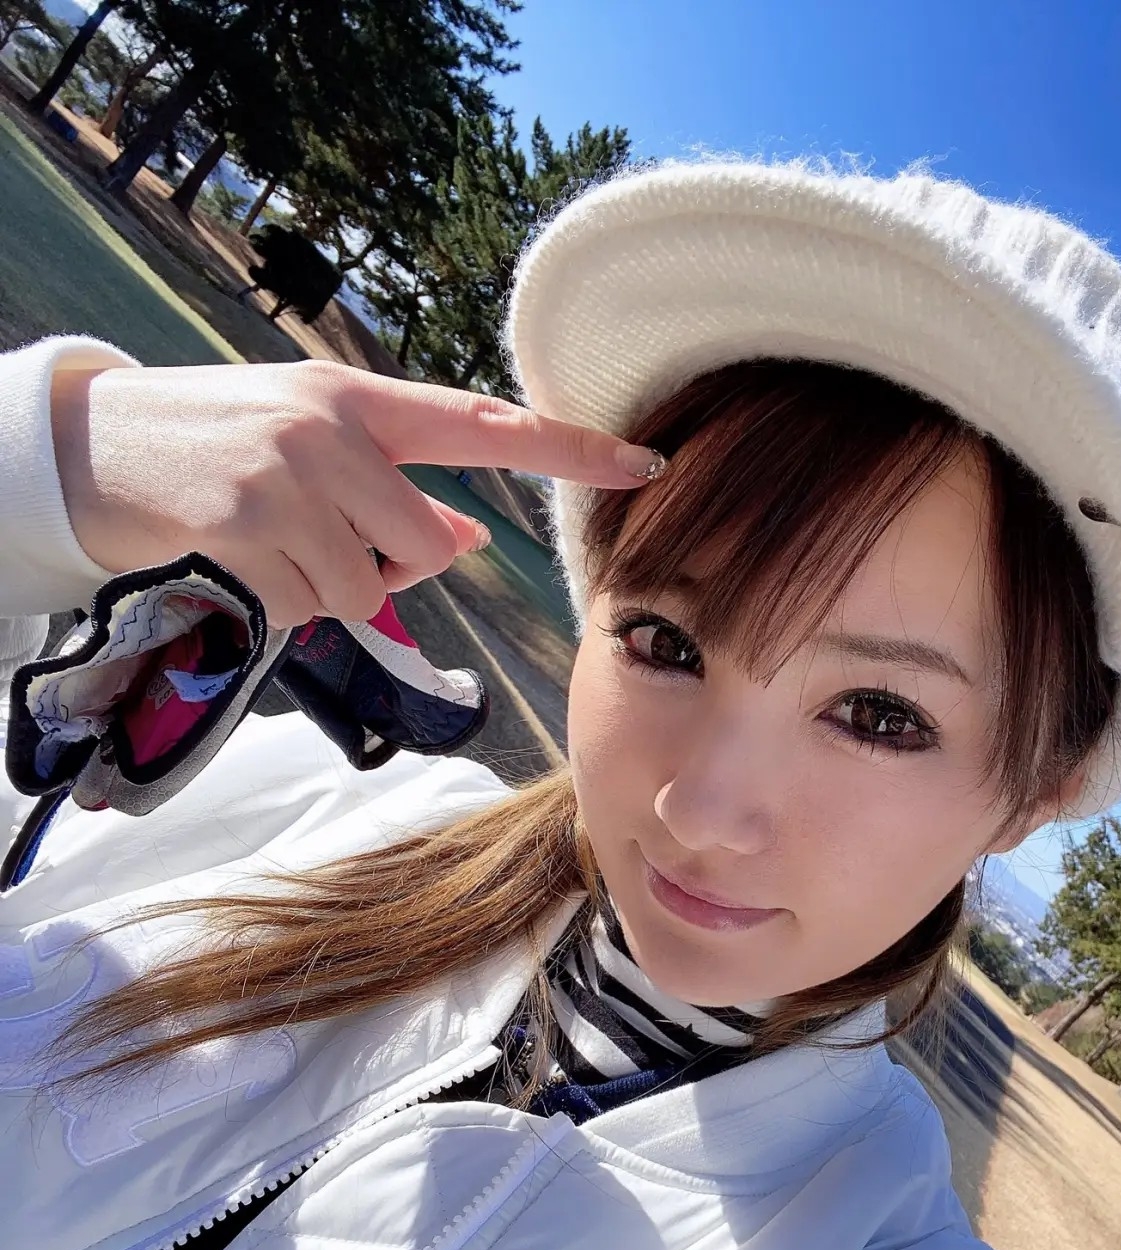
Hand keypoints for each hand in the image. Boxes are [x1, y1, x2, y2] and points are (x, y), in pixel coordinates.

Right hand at [49, 358, 665, 629]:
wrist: (102, 444)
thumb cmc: (224, 442)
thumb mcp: (315, 441)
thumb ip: (394, 484)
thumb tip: (469, 541)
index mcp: (362, 398)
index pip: (485, 424)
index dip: (569, 447)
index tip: (644, 461)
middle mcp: (334, 428)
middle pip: (424, 547)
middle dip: (391, 569)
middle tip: (327, 542)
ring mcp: (289, 476)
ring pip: (367, 588)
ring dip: (330, 590)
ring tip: (276, 545)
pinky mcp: (250, 525)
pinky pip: (312, 606)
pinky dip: (288, 603)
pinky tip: (247, 559)